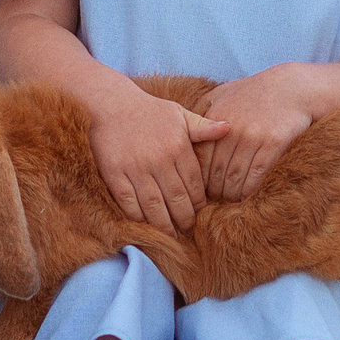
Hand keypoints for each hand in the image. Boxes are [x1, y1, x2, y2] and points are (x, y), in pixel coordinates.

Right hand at [87, 77, 225, 234]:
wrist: (111, 103)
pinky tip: (145, 225)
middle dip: (184, 220)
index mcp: (178, 148)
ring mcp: (136, 169)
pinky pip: (129, 202)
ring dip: (164, 225)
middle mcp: (160, 161)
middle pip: (177, 199)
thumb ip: (202, 127)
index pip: (194, 185)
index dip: (198, 204)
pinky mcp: (115, 174)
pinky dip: (138, 217)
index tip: (199, 215)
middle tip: (188, 232)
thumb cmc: (148, 109)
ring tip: (171, 236)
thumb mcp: (179, 113)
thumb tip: (228, 129)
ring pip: (154, 205)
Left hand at [198, 67, 317, 200]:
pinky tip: (245, 196)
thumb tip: (181, 132)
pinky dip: (248, 189)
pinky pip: (256, 174)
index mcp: (215, 118)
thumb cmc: (255, 93)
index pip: (200, 157)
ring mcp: (252, 136)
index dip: (198, 178)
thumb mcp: (223, 93)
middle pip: (215, 170)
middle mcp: (231, 129)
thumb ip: (203, 111)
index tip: (199, 189)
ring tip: (229, 200)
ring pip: (234, 176)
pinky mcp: (273, 143)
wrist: (293, 87)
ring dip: (230, 194)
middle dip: (213, 191)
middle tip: (213, 201)